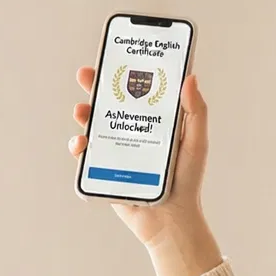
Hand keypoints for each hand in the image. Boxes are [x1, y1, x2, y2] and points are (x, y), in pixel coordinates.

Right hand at [69, 67, 221, 275]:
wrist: (171, 221)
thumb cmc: (187, 182)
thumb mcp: (196, 143)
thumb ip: (195, 112)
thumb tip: (190, 77)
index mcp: (152, 121)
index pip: (136, 89)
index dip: (124, 71)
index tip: (115, 54)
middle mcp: (132, 131)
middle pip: (109, 102)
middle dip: (95, 86)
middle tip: (87, 75)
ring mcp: (116, 150)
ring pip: (93, 125)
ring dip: (83, 113)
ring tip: (82, 110)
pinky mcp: (104, 170)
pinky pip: (85, 154)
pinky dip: (79, 146)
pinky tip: (82, 143)